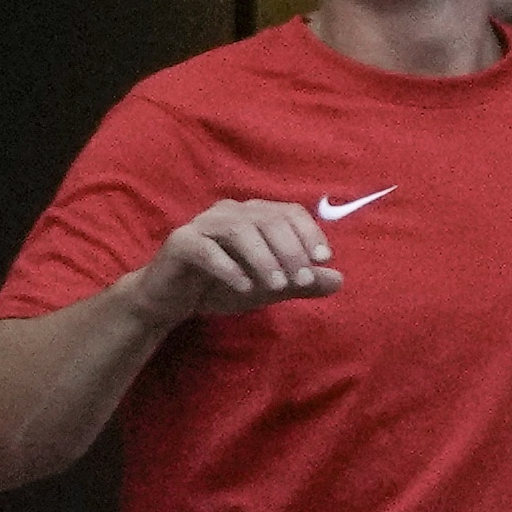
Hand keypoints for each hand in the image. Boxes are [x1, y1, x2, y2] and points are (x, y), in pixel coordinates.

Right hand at [133, 198, 348, 321]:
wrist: (171, 300)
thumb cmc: (222, 286)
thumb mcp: (268, 287)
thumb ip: (301, 283)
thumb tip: (340, 280)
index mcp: (253, 215)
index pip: (288, 212)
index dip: (309, 232)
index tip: (325, 259)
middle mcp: (230, 211)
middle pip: (267, 218)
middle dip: (290, 250)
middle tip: (303, 281)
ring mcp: (203, 224)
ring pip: (239, 229)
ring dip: (263, 257)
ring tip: (277, 286)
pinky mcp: (181, 242)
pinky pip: (206, 249)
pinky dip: (228, 267)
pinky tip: (244, 288)